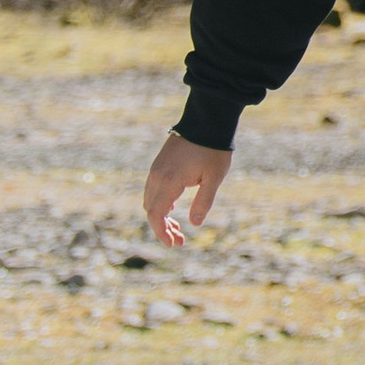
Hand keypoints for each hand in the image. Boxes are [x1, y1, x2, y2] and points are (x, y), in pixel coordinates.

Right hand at [140, 133, 230, 248]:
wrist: (206, 119)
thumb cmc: (213, 149)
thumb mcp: (214, 178)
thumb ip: (203, 202)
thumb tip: (195, 223)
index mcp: (168, 182)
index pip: (156, 215)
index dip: (161, 233)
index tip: (173, 244)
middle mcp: (157, 176)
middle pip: (150, 210)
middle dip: (162, 228)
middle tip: (179, 240)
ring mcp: (156, 168)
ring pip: (150, 200)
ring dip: (160, 216)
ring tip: (178, 227)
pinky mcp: (159, 163)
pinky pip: (153, 189)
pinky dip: (160, 203)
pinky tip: (174, 207)